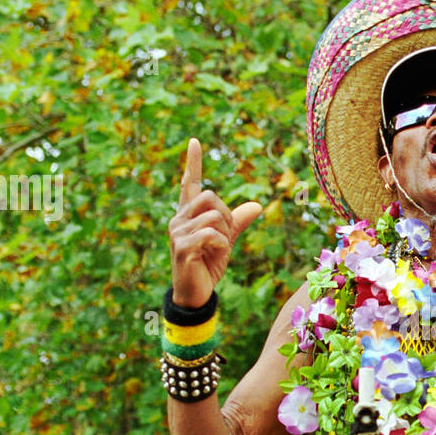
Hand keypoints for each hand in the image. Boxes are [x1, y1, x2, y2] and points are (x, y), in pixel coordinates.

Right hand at [168, 138, 262, 308]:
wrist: (196, 292)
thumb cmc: (207, 264)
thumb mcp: (226, 239)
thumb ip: (238, 221)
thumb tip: (258, 206)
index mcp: (188, 214)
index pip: (189, 183)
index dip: (193, 162)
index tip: (194, 141)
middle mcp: (178, 219)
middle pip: (209, 196)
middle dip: (226, 214)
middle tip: (225, 236)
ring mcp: (177, 232)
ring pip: (212, 214)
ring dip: (224, 232)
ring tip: (217, 248)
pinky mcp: (182, 246)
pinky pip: (211, 233)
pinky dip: (221, 243)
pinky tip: (215, 254)